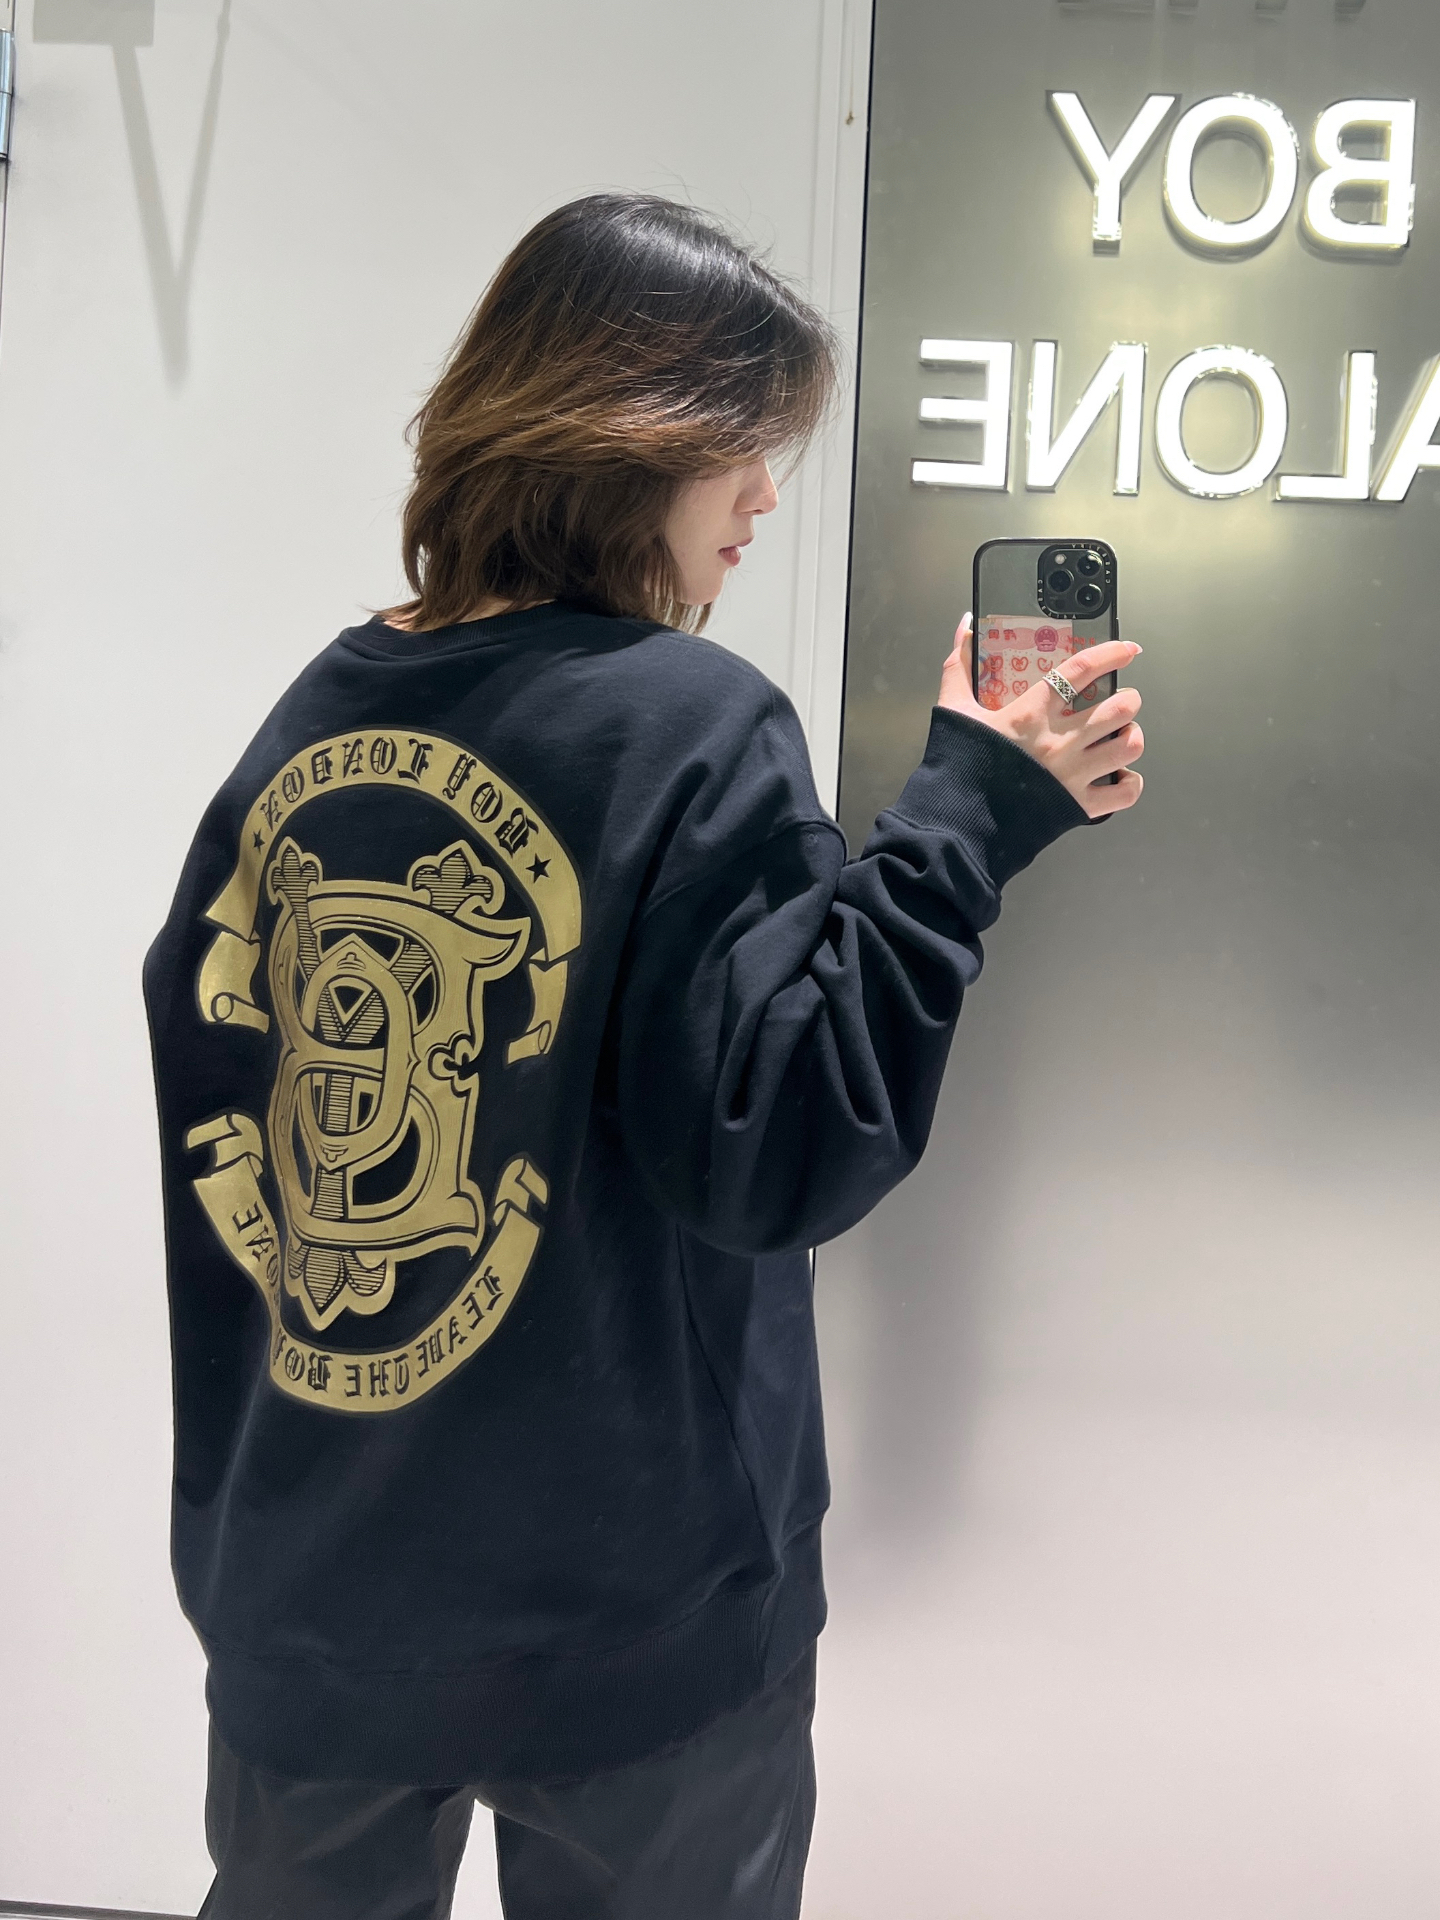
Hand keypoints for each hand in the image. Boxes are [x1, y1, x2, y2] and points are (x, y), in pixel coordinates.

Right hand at [937, 615, 1143, 819]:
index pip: (1082, 670)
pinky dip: (1129, 783)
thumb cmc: (957, 767)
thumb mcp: (953, 711)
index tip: (1128, 649)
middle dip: (1129, 700)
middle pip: (1120, 707)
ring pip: (1129, 745)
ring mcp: (1072, 775)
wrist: (957, 824)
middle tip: (1122, 701)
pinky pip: (1125, 793)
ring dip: (1132, 736)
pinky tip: (1119, 776)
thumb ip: (959, 666)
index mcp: (1031, 713)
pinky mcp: (1078, 807)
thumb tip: (965, 624)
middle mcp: (1059, 741)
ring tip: (1123, 735)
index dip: (1112, 653)